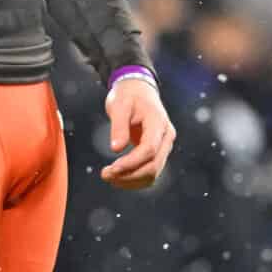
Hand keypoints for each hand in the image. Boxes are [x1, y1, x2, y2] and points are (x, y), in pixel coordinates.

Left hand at [102, 73, 175, 188]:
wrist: (139, 91)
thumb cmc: (128, 96)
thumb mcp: (120, 105)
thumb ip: (119, 127)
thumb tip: (116, 149)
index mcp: (159, 123)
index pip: (149, 150)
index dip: (131, 162)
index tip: (112, 168)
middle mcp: (166, 137)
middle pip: (153, 166)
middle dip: (129, 175)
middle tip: (105, 175)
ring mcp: (164, 146)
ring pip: (152, 173)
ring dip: (131, 180)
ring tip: (108, 176)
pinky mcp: (157, 153)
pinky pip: (149, 172)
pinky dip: (134, 179)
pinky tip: (118, 177)